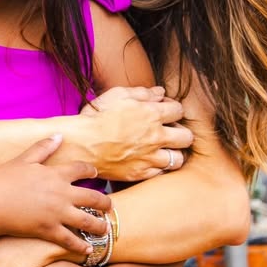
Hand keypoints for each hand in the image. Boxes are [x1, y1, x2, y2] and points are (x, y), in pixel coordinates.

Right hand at [0, 135, 110, 257]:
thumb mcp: (23, 159)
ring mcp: (57, 213)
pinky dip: (81, 246)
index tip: (96, 174)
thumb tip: (59, 135)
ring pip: (88, 221)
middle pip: (93, 198)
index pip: (81, 169)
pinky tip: (88, 250)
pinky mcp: (49, 230)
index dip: (91, 171)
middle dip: (105, 204)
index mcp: (56, 174)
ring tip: (105, 230)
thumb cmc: (3, 180)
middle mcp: (62, 194)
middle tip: (110, 207)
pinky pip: (70, 240)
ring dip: (100, 227)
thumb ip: (43, 147)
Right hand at [79, 86, 193, 181]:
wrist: (80, 144)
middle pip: (187, 137)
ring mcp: (149, 157)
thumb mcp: (117, 95)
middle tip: (170, 132)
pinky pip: (161, 173)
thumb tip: (160, 93)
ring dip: (173, 153)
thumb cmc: (96, 117)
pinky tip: (149, 161)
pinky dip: (158, 167)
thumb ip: (142, 93)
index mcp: (152, 114)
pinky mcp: (140, 173)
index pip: (179, 110)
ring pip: (178, 159)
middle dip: (181, 132)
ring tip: (162, 150)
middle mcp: (156, 137)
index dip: (173, 109)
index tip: (165, 111)